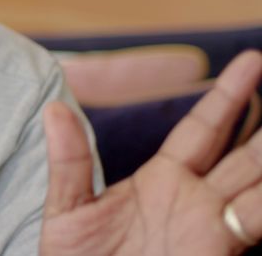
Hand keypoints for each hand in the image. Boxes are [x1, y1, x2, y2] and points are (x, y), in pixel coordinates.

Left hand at [40, 49, 261, 254]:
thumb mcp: (66, 214)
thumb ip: (69, 164)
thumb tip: (53, 109)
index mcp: (163, 181)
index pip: (205, 129)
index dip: (229, 95)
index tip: (250, 60)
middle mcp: (197, 203)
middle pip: (247, 155)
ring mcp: (214, 233)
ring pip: (259, 190)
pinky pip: (256, 228)